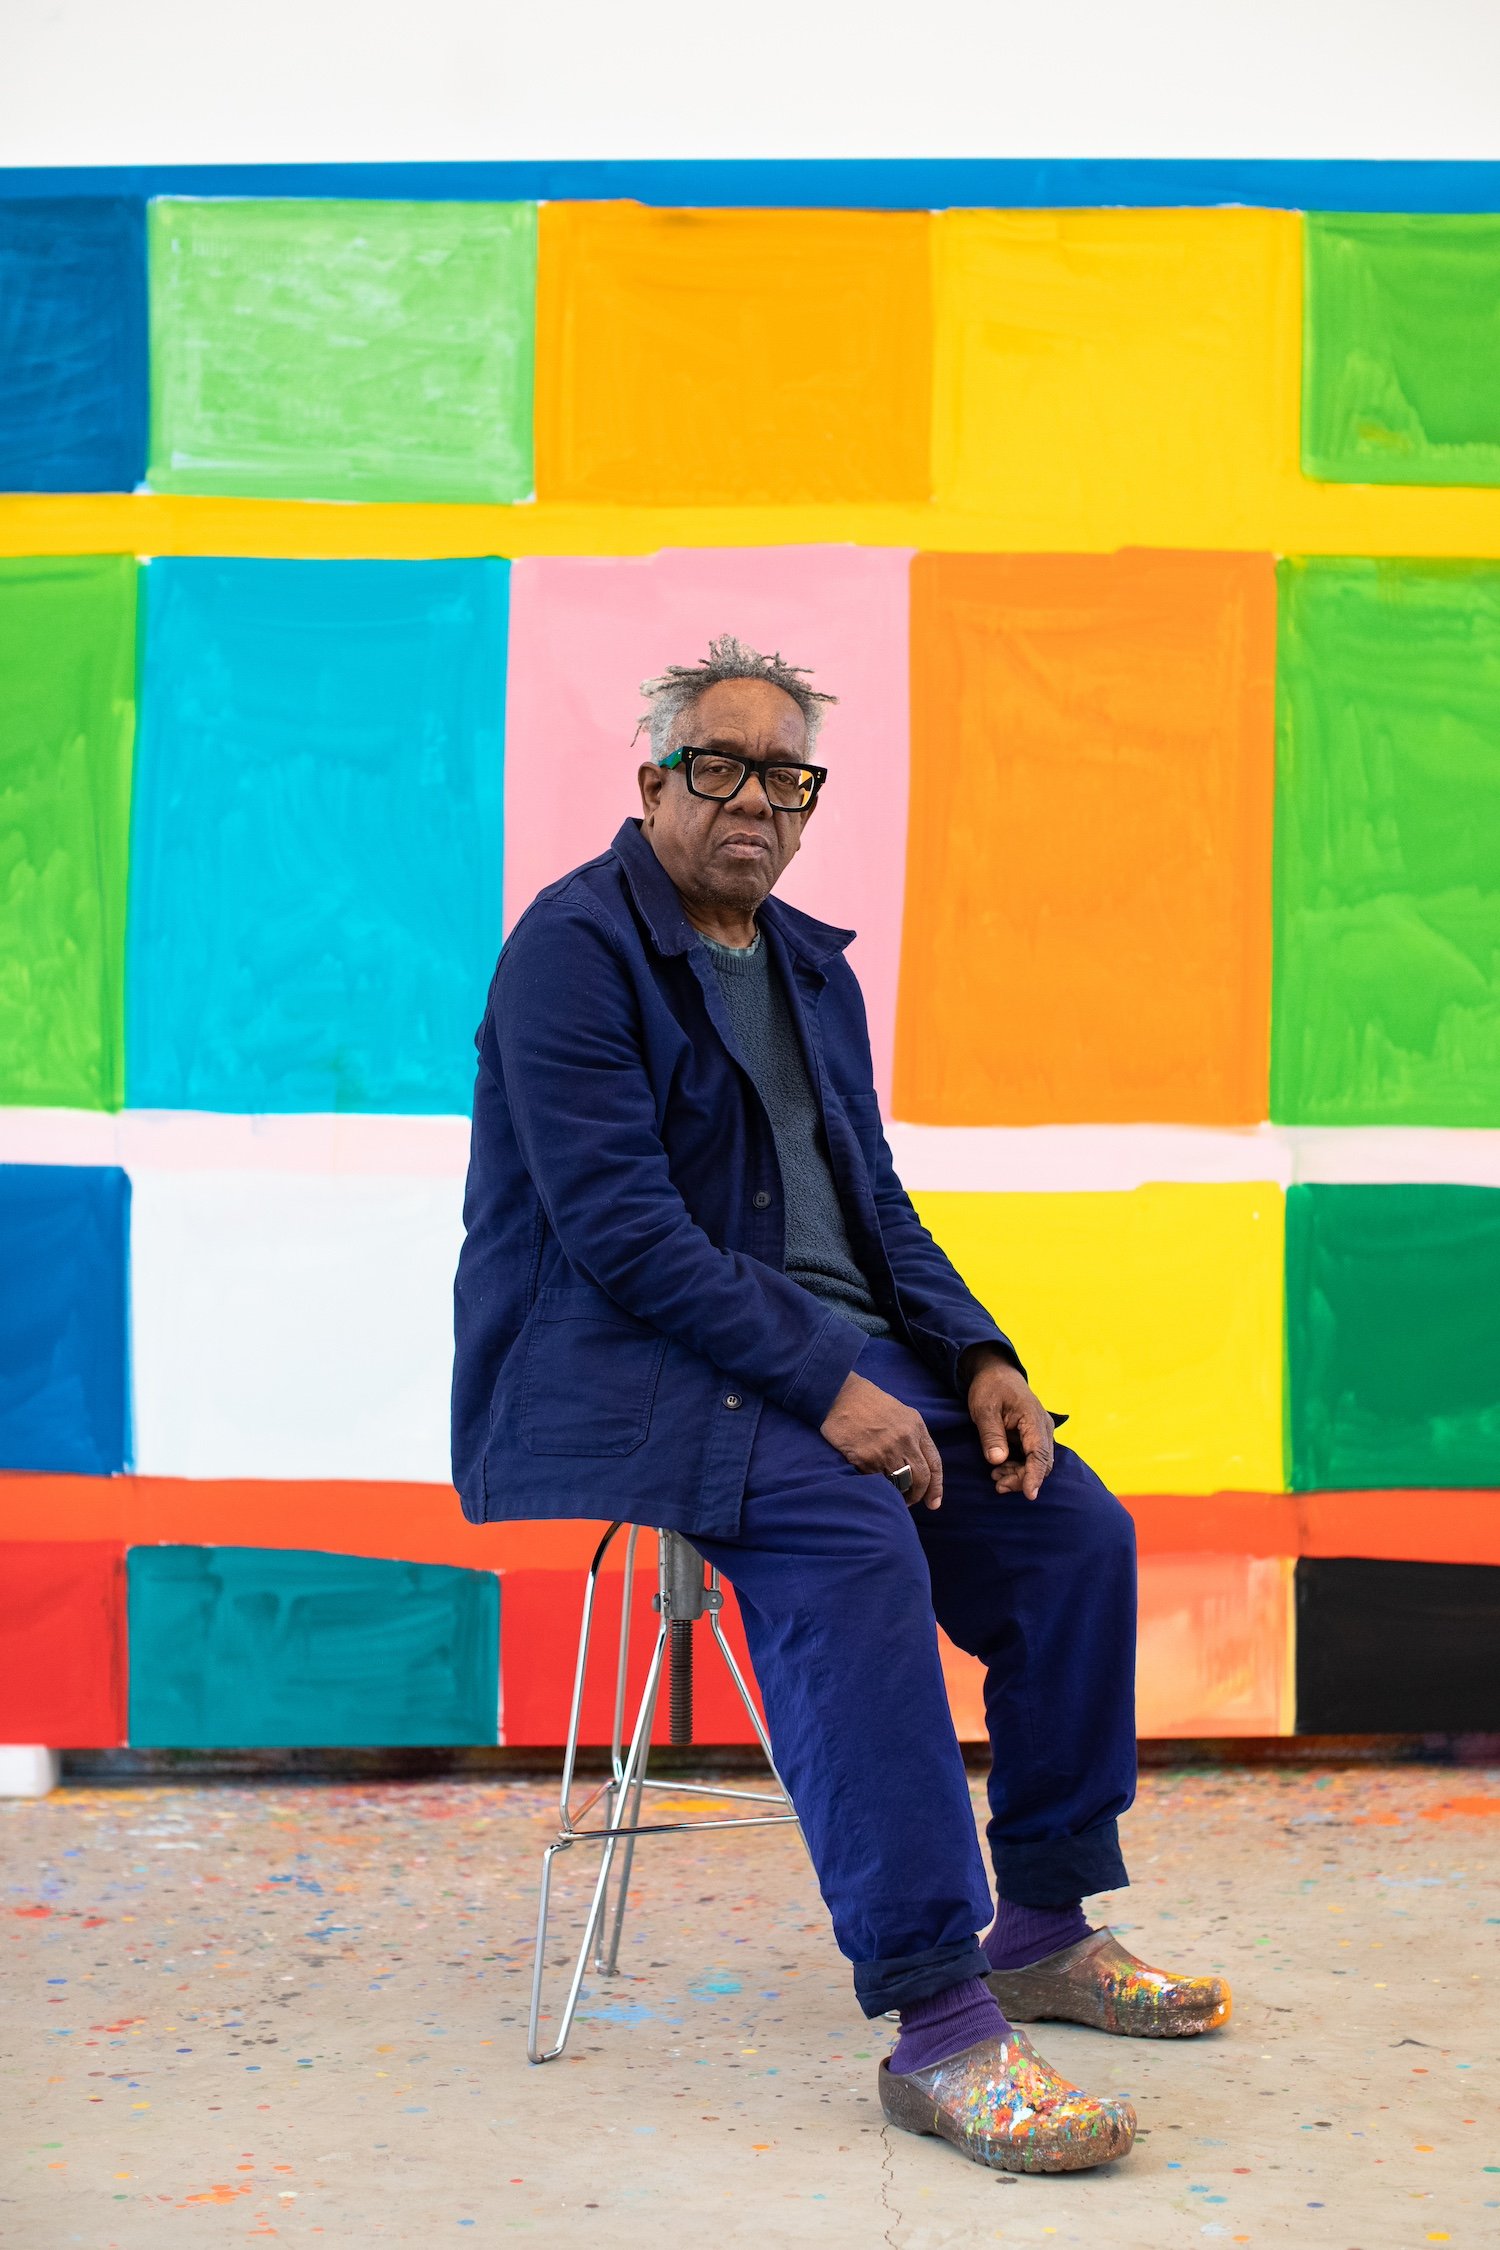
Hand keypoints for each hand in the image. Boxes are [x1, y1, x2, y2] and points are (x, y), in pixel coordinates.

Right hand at [820, 1371, 943, 1509]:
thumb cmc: (869, 1403)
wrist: (840, 1395)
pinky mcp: (866, 1458)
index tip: (933, 1503)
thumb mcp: (900, 1413)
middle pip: (920, 1478)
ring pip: (899, 1483)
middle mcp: (905, 1439)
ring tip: (891, 1494)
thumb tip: (918, 1467)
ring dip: (897, 1494)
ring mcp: (885, 1450)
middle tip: (910, 1502)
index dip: (936, 1487)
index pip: (934, 1463)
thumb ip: (912, 1436)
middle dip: (917, 1495)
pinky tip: (873, 1482)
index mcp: (916, 1427)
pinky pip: (877, 1481)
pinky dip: (877, 1486)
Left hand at [963, 1348, 1054, 1500]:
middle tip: (998, 1484)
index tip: (1030, 1495)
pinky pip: (1031, 1458)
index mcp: (1033, 1418)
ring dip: (1019, 1475)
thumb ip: (991, 1434)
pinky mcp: (1033, 1436)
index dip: (1034, 1476)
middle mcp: (1042, 1427)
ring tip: (996, 1478)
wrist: (996, 1372)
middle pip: (1042, 1463)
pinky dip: (1018, 1468)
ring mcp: (1040, 1432)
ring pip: (1038, 1463)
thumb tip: (998, 1460)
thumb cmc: (990, 1387)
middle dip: (1022, 1479)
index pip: (1039, 1453)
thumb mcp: (984, 1408)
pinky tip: (1000, 1470)